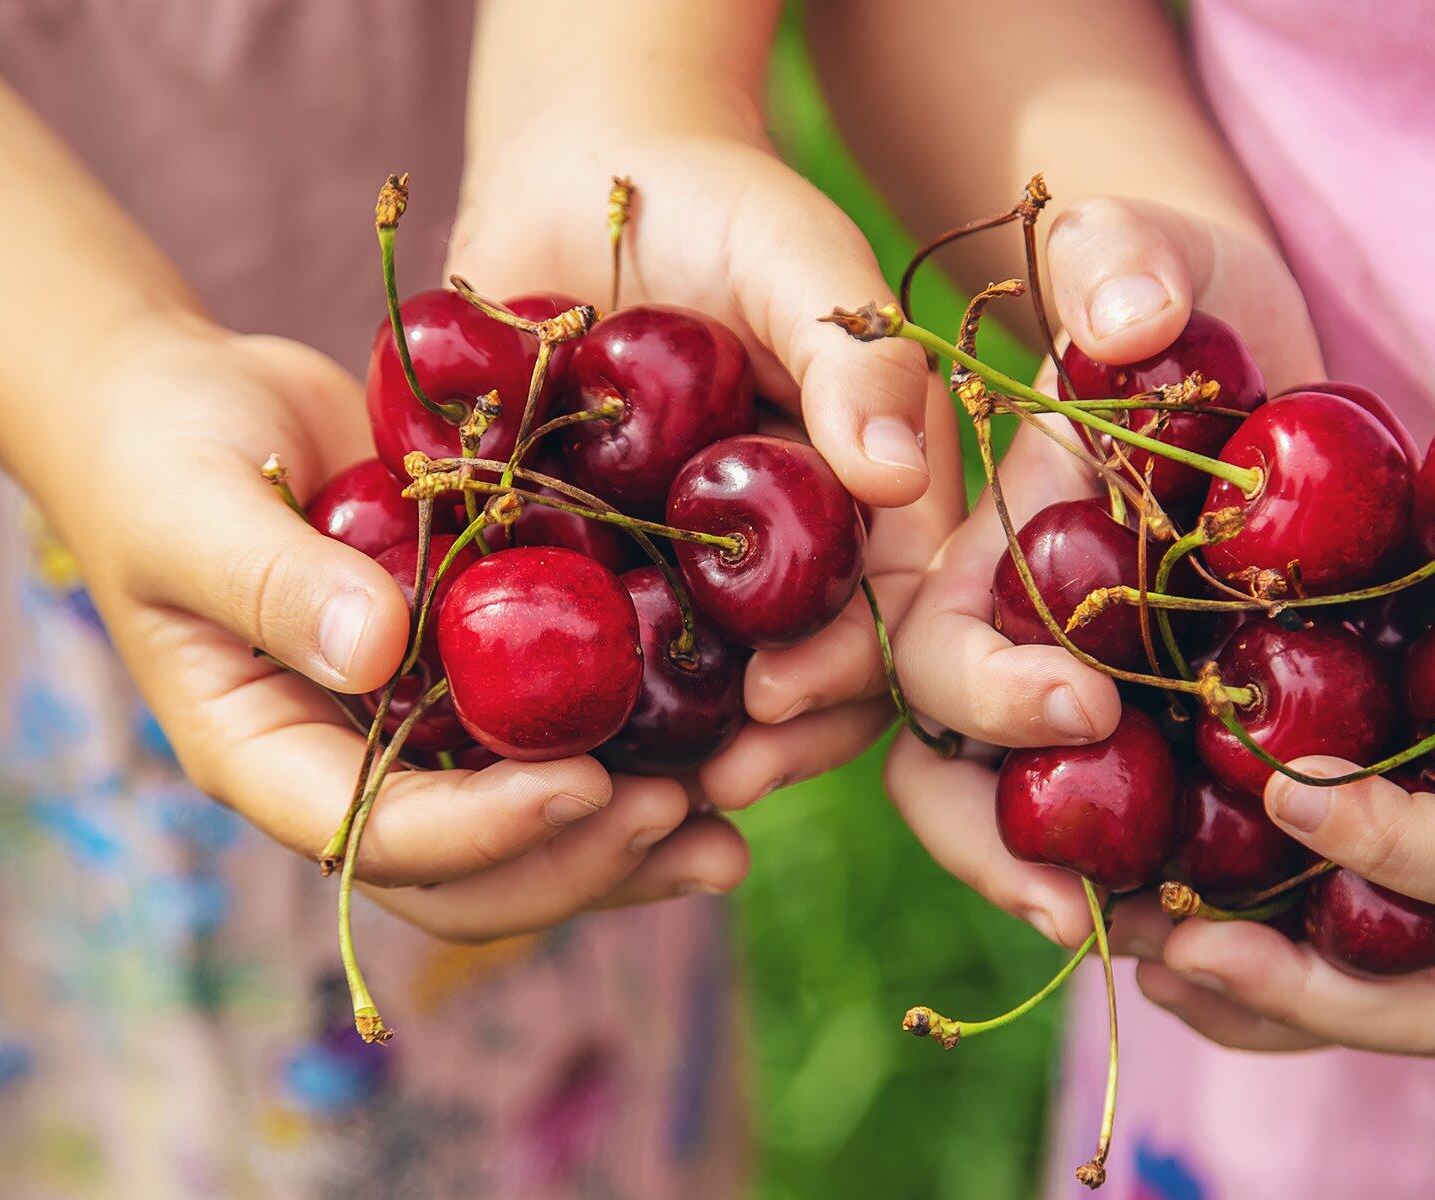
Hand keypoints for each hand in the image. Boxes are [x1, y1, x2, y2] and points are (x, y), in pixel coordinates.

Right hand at [61, 321, 732, 942]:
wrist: (193, 405)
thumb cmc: (161, 450)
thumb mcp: (194, 504)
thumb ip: (274, 579)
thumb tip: (379, 655)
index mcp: (265, 753)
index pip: (374, 836)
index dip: (482, 830)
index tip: (583, 783)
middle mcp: (350, 765)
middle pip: (468, 873)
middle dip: (575, 859)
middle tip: (682, 818)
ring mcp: (415, 732)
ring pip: (524, 834)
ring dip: (624, 845)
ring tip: (726, 835)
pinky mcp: (472, 680)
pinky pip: (552, 746)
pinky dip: (635, 758)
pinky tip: (727, 750)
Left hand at [449, 115, 963, 811]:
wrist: (577, 175)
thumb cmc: (715, 201)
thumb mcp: (798, 255)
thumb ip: (857, 351)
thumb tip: (898, 472)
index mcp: (869, 500)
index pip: (889, 616)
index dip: (847, 675)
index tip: (776, 699)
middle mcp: (792, 556)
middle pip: (812, 682)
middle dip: (775, 744)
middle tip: (713, 776)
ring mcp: (696, 572)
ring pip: (708, 694)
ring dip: (679, 752)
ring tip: (626, 790)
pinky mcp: (601, 570)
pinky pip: (599, 657)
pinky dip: (579, 705)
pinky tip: (537, 742)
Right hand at [884, 197, 1318, 940]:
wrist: (1240, 341)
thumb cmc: (1169, 284)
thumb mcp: (1145, 248)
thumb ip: (1119, 261)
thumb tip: (1128, 327)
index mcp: (970, 553)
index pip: (930, 644)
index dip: (982, 689)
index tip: (1085, 701)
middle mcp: (1002, 642)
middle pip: (947, 774)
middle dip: (993, 846)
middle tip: (1080, 905)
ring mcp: (1076, 693)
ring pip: (1027, 822)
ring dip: (1072, 892)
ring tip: (1165, 945)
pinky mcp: (1164, 727)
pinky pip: (1141, 822)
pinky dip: (1169, 874)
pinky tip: (1236, 919)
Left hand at [1133, 411, 1434, 1053]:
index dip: (1399, 847)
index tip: (1285, 789)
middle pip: (1434, 992)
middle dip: (1309, 987)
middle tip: (1185, 939)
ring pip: (1370, 1001)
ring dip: (1251, 1001)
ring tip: (1136, 945)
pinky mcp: (1401, 884)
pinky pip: (1329, 968)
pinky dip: (1242, 982)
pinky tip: (1149, 940)